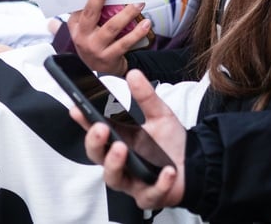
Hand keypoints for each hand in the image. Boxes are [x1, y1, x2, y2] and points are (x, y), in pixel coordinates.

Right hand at [69, 0, 151, 75]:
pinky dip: (137, 33)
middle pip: (94, 15)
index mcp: (76, 26)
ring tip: (139, 4)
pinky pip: (125, 43)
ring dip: (127, 14)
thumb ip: (86, 12)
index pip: (84, 7)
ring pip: (112, 28)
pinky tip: (146, 25)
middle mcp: (83, 37)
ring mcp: (96, 49)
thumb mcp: (82, 27)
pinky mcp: (109, 58)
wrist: (95, 69)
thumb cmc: (91, 41)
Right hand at [71, 70, 185, 209]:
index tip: (77, 108)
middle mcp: (119, 162)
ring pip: (113, 178)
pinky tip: (167, 171)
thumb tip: (133, 73)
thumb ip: (146, 97)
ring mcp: (132, 181)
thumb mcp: (159, 115)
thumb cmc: (169, 143)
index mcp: (118, 140)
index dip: (83, 120)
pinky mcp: (149, 197)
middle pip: (96, 156)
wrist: (194, 165)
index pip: (95, 130)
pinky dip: (158, 184)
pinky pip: (149, 194)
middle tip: (100, 128)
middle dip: (94, 143)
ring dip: (114, 164)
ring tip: (121, 148)